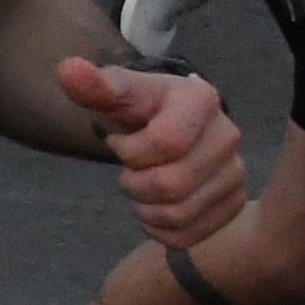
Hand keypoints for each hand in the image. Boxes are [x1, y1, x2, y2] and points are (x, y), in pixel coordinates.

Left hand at [65, 57, 245, 249]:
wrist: (160, 127)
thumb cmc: (134, 109)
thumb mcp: (113, 94)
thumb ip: (93, 87)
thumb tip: (68, 69)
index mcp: (201, 99)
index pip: (166, 143)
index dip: (130, 151)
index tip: (121, 143)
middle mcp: (228, 135)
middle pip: (171, 184)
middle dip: (134, 183)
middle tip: (129, 171)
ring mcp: (236, 172)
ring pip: (179, 214)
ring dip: (144, 208)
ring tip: (141, 186)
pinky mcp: (233, 204)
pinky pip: (189, 235)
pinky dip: (160, 229)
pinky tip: (154, 207)